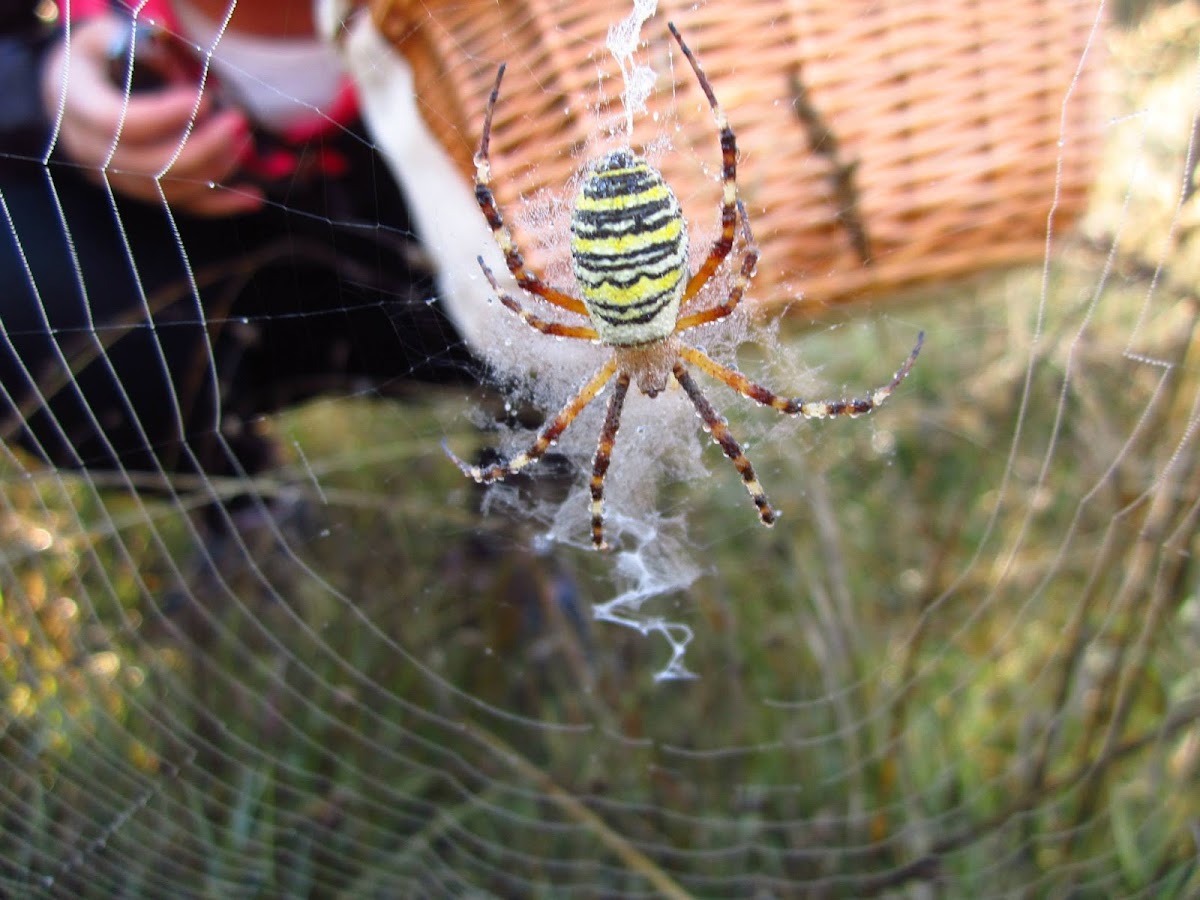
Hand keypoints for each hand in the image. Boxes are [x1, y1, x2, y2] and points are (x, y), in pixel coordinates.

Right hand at [41, 14, 264, 216]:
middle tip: (238, 121)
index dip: (165, 116)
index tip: (204, 99)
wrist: (75, 91)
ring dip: (214, 171)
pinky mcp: (142, 192)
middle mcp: (92, 151)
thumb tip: (166, 38)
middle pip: (151, 167)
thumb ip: (137, 43)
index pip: (121, 124)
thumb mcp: (107, 36)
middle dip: (203, 147)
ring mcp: (117, 178)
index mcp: (77, 105)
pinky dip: (221, 205)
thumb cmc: (98, 57)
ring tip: (243, 142)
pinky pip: (182, 207)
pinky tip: (252, 196)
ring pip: (169, 192)